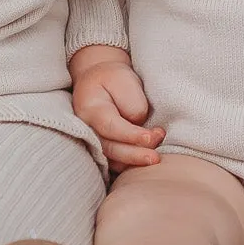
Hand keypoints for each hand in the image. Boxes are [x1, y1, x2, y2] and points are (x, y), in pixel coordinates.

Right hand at [70, 49, 164, 171]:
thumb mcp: (123, 79)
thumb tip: (139, 124)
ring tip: (156, 156)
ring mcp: (93, 141)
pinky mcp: (103, 149)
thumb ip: (132, 103)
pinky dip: (131, 165)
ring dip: (135, 161)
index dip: (131, 136)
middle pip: (111, 148)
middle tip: (156, 157)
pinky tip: (146, 159)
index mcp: (90, 109)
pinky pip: (116, 163)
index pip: (111, 127)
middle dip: (135, 155)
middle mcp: (87, 129)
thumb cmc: (112, 79)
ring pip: (113, 160)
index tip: (151, 137)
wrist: (98, 81)